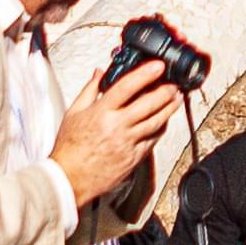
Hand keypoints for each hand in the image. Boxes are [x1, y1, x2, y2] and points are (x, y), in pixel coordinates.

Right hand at [54, 64, 184, 204]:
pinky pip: (152, 140)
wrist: (69, 179)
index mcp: (101, 112)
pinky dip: (160, 128)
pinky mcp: (134, 158)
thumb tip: (99, 73)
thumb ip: (90, 90)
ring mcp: (127, 143)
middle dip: (165, 92)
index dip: (145, 74)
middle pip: (148, 104)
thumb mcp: (73, 113)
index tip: (158, 66)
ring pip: (155, 122)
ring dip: (169, 109)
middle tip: (173, 84)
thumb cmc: (69, 148)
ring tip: (176, 99)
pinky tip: (164, 121)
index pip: (127, 87)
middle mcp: (117, 126)